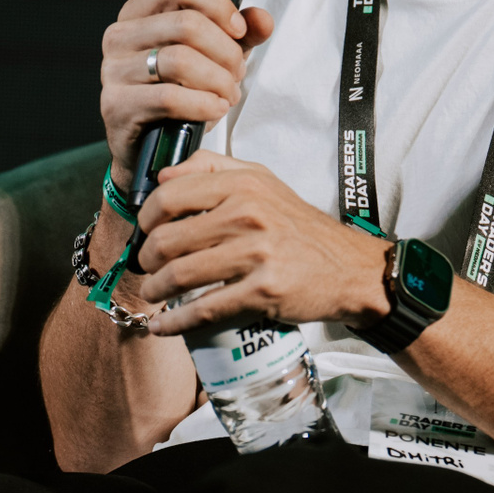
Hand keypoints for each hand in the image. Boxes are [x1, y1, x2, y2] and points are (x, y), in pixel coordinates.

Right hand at [99, 0, 274, 186]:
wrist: (151, 147)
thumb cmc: (181, 93)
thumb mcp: (215, 57)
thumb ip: (240, 35)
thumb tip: (263, 19)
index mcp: (138, 13)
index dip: (217, 5)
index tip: (239, 31)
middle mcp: (119, 36)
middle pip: (186, 24)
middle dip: (225, 51)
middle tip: (238, 74)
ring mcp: (113, 71)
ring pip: (179, 60)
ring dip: (217, 80)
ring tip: (229, 95)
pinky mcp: (116, 105)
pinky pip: (169, 97)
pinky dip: (203, 103)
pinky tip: (216, 109)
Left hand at [133, 153, 391, 336]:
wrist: (349, 268)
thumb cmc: (299, 226)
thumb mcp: (263, 181)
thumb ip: (213, 167)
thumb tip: (163, 175)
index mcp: (243, 184)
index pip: (169, 196)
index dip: (146, 218)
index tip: (145, 231)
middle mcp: (247, 215)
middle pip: (167, 240)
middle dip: (146, 260)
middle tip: (147, 268)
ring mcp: (255, 255)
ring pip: (179, 276)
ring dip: (154, 290)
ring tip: (153, 293)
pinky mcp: (262, 292)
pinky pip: (204, 310)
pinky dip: (174, 322)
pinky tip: (162, 325)